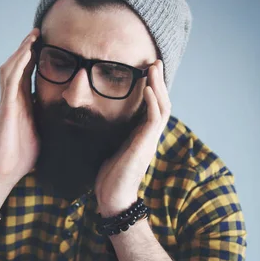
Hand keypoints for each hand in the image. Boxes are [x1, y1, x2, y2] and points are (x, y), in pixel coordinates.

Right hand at [0, 29, 40, 187]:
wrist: (5, 172)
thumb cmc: (22, 157)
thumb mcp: (44, 133)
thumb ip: (51, 121)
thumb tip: (72, 120)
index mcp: (22, 104)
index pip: (27, 75)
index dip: (34, 59)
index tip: (46, 46)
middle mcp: (13, 99)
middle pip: (18, 66)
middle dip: (27, 49)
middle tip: (39, 33)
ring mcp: (8, 102)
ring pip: (12, 68)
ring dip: (22, 50)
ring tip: (33, 35)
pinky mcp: (7, 107)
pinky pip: (11, 80)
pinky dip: (19, 64)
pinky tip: (28, 52)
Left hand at [94, 60, 170, 217]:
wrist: (112, 198)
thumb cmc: (109, 176)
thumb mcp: (109, 148)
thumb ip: (111, 134)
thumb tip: (98, 120)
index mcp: (141, 135)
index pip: (152, 107)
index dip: (152, 89)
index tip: (146, 71)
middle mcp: (149, 136)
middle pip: (161, 102)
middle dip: (158, 82)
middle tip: (154, 62)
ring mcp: (149, 140)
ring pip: (162, 106)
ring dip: (158, 86)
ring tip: (153, 68)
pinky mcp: (145, 145)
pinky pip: (154, 119)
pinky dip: (152, 102)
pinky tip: (146, 88)